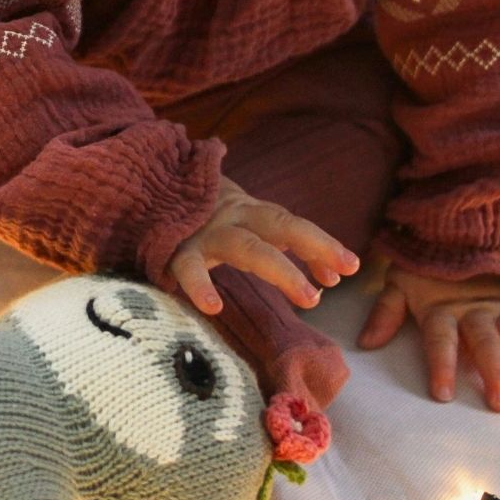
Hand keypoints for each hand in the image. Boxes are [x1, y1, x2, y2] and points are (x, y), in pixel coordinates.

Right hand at [167, 174, 360, 315]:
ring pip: (245, 246)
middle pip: (277, 225)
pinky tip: (212, 306)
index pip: (291, 224)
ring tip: (310, 298)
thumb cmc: (207, 220)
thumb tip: (333, 278)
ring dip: (279, 269)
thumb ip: (287, 247)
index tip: (352, 266)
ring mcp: (203, 233)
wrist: (147, 193)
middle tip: (341, 276)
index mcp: (249, 212)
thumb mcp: (247, 227)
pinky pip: (187, 268)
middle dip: (312, 246)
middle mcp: (231, 217)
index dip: (322, 243)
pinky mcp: (174, 250)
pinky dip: (199, 285)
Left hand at [357, 264, 499, 410]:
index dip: (440, 365)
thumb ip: (384, 313)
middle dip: (492, 373)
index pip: (439, 341)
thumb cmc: (424, 266)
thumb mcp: (398, 284)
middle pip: (483, 345)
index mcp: (440, 311)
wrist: (453, 227)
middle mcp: (472, 312)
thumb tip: (365, 344)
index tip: (442, 394)